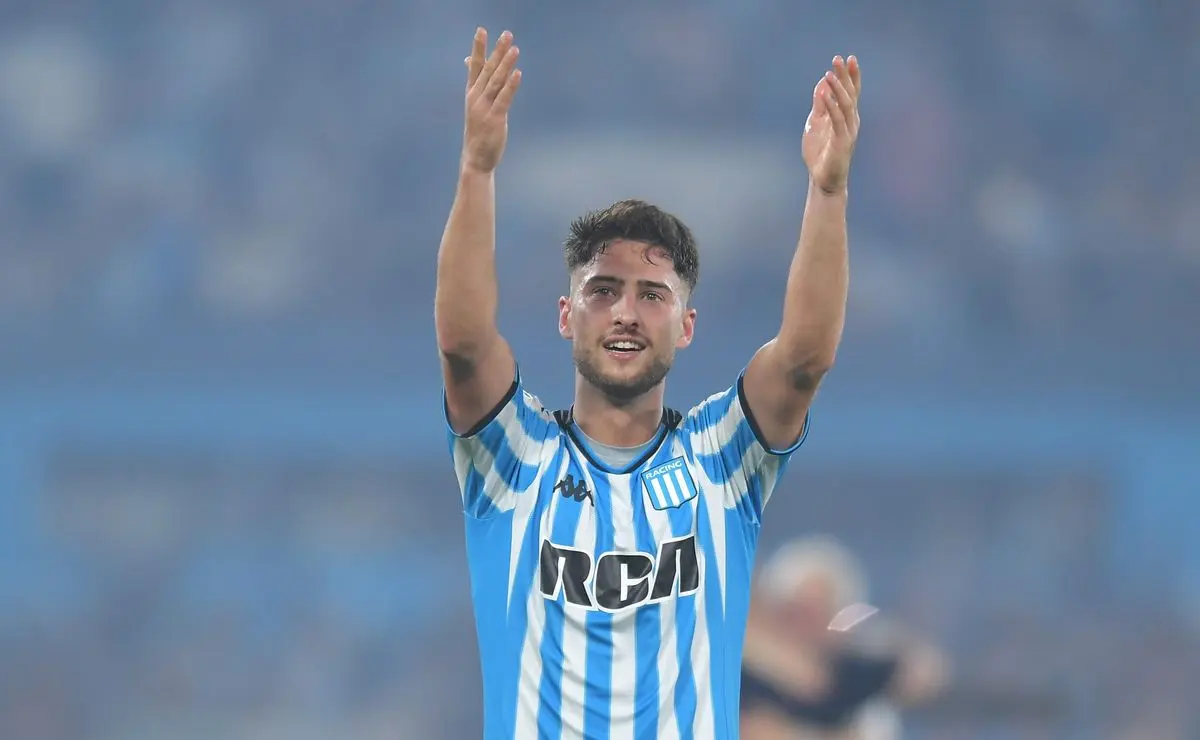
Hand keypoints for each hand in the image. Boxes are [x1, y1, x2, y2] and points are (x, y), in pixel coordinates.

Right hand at [461, 28, 521, 173]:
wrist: (476, 158)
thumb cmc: (478, 129)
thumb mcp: (474, 103)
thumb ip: (476, 81)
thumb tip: (468, 60)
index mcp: (471, 93)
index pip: (474, 66)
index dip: (478, 48)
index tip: (481, 30)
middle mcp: (476, 98)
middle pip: (488, 70)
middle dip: (497, 51)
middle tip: (507, 34)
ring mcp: (485, 108)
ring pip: (496, 82)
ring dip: (505, 64)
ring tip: (515, 49)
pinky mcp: (495, 119)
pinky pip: (504, 99)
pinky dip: (510, 86)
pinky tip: (518, 74)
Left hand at [802, 55, 861, 193]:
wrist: (823, 180)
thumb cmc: (820, 152)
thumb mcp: (816, 123)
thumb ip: (820, 104)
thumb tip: (822, 83)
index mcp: (846, 117)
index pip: (851, 92)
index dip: (851, 75)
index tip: (849, 58)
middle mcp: (851, 121)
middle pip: (850, 94)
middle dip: (845, 76)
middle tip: (839, 58)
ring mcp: (848, 131)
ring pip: (845, 105)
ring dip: (837, 88)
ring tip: (829, 73)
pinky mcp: (842, 142)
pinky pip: (837, 120)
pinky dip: (831, 106)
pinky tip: (825, 94)